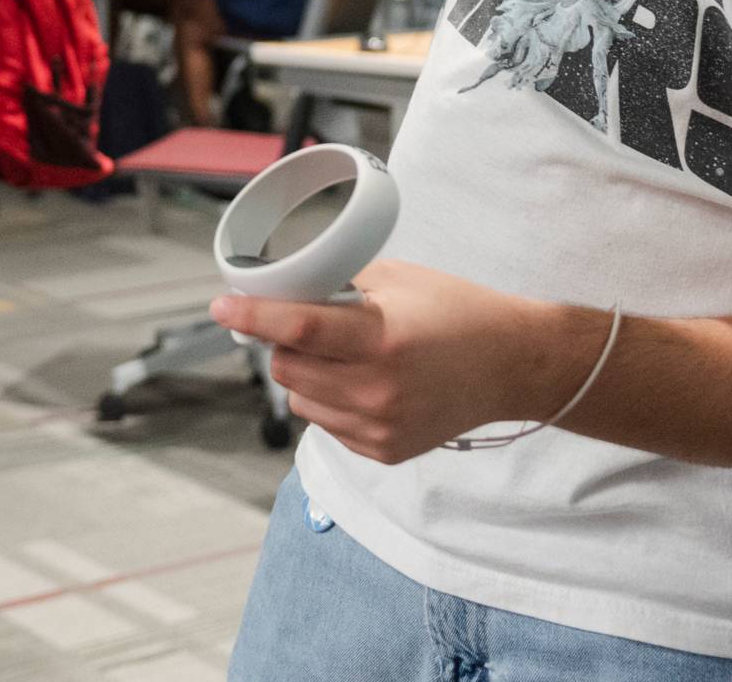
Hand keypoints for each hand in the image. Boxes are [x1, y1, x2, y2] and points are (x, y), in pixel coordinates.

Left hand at [211, 259, 587, 465]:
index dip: (254, 316)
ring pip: (300, 400)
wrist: (510, 365)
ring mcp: (380, 427)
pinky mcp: (383, 451)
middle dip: (283, 343)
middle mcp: (378, 390)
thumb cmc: (455, 311)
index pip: (299, 328)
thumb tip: (285, 290)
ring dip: (304, 375)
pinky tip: (362, 383)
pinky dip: (329, 402)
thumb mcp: (398, 279)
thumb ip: (340, 285)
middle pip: (287, 369)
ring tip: (343, 356)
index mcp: (382, 339)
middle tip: (306, 324)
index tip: (222, 308)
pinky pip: (326, 425)